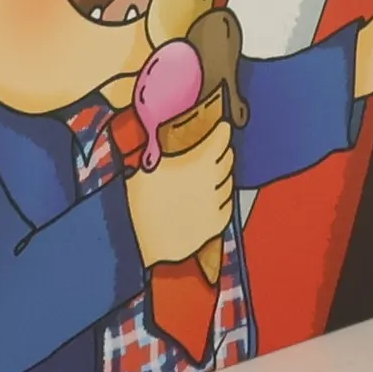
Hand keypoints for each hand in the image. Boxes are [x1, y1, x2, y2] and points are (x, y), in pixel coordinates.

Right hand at [125, 118, 233, 267]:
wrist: (148, 245)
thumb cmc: (144, 202)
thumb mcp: (145, 168)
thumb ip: (156, 148)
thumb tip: (151, 130)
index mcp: (200, 162)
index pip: (221, 139)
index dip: (222, 131)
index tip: (222, 126)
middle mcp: (214, 180)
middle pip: (227, 159)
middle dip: (223, 151)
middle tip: (216, 147)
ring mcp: (217, 203)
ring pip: (228, 181)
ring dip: (223, 174)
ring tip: (213, 172)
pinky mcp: (217, 223)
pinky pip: (227, 204)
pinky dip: (223, 197)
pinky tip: (214, 195)